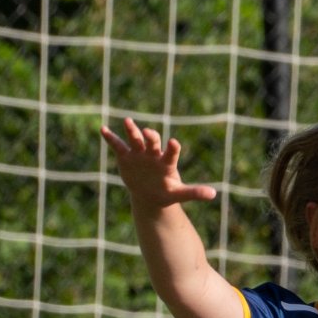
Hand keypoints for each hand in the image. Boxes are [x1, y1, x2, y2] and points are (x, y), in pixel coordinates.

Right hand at [99, 117, 217, 213]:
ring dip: (132, 131)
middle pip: (152, 141)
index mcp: (167, 162)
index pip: (171, 152)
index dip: (173, 148)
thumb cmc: (166, 192)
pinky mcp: (126, 156)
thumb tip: (214, 195)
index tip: (174, 143)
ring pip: (135, 139)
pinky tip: (103, 130)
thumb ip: (194, 193)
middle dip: (151, 136)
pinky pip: (118, 145)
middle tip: (148, 132)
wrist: (150, 194)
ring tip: (128, 122)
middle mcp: (153, 154)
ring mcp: (139, 154)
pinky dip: (111, 138)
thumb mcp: (179, 194)